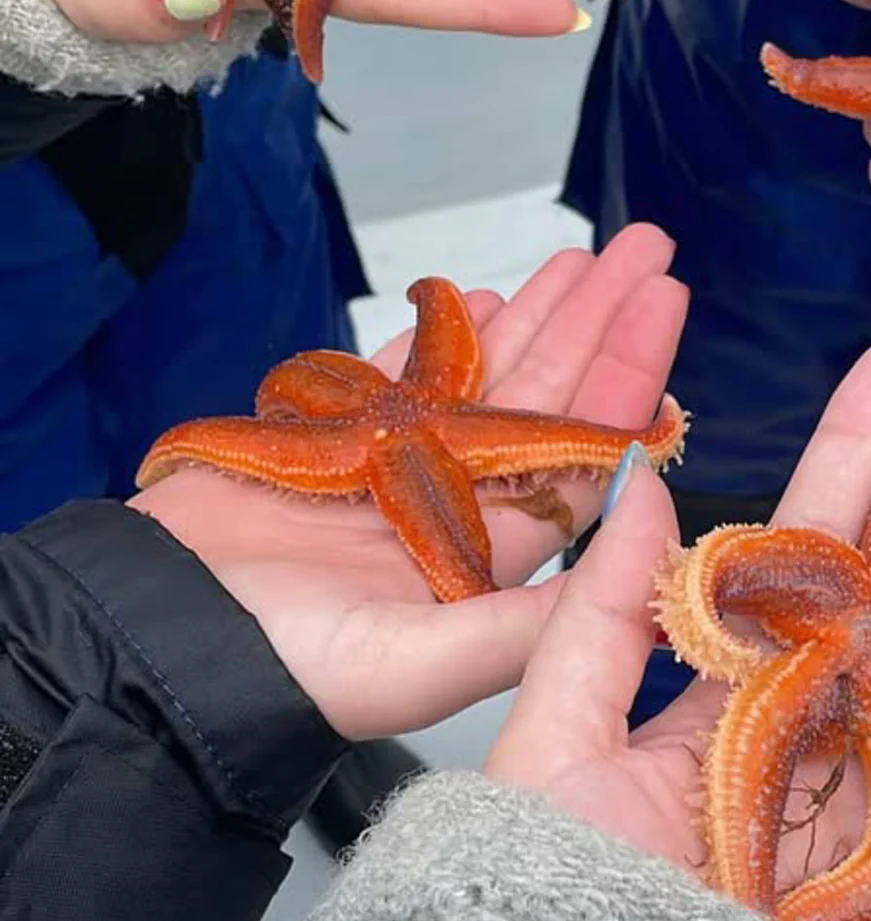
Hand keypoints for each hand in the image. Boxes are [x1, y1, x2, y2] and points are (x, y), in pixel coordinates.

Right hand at [131, 224, 687, 737]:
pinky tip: (480, 296)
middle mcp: (450, 507)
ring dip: (535, 314)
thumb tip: (636, 573)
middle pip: (544, 398)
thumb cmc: (285, 670)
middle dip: (597, 324)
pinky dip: (435, 334)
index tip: (662, 311)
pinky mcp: (325, 439)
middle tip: (648, 250)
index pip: (580, 456)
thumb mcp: (422, 665)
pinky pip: (396, 372)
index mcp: (487, 559)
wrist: (159, 639)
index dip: (625, 382)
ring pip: (481, 374)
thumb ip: (526, 622)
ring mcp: (390, 468)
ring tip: (587, 256)